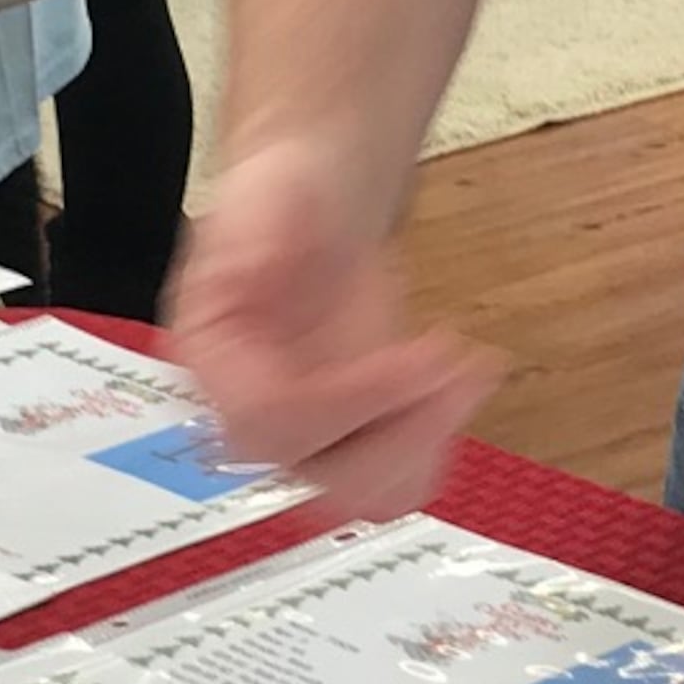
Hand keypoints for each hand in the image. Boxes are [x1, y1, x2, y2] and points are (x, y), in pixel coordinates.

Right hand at [170, 138, 498, 525]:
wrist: (314, 204)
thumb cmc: (285, 196)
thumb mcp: (266, 189)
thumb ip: (258, 232)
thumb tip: (260, 265)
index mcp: (215, 357)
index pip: (269, 418)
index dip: (352, 400)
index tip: (425, 354)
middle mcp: (251, 411)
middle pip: (320, 472)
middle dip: (400, 430)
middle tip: (457, 366)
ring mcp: (306, 433)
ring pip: (364, 493)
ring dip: (425, 443)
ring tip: (467, 373)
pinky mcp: (352, 436)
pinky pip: (394, 482)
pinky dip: (435, 445)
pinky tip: (458, 386)